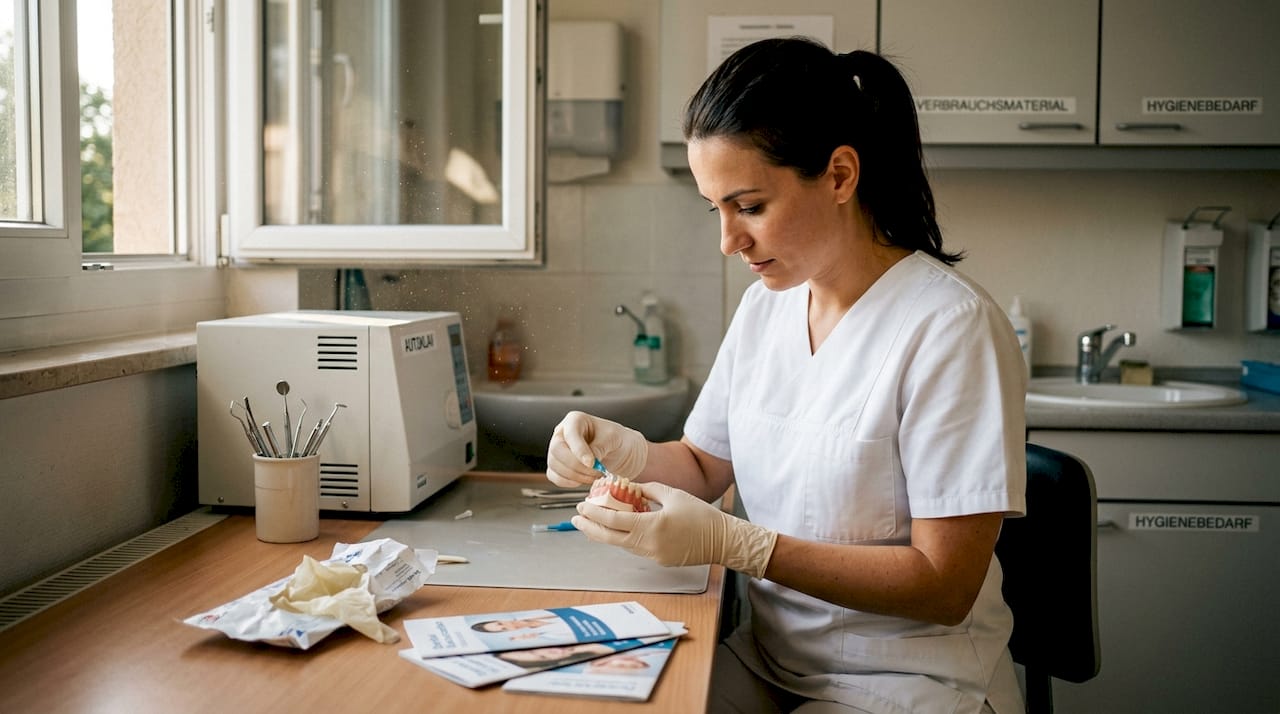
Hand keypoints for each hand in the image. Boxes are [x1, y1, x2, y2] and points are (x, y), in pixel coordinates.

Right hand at [546, 411, 647, 487]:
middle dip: (576, 465)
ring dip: (575, 476)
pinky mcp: (558, 466)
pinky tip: (584, 480)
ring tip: (595, 476)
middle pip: (556, 450)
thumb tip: (588, 462)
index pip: (570, 433)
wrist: (622, 453)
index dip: (579, 450)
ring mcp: (558, 450)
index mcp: (575, 420)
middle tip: (596, 471)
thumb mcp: (614, 438)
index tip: (592, 463)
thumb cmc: (617, 440)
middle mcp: (562, 433)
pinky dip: (568, 482)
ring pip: (554, 465)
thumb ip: (600, 447)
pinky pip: (555, 477)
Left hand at [572, 481, 777, 578]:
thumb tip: (628, 486)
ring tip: (590, 523)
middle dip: (590, 528)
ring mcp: (653, 555)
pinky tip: (616, 529)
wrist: (722, 540)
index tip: (581, 506)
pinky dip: (622, 538)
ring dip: (604, 534)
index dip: (594, 513)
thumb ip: (647, 490)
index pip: (614, 520)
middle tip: (576, 519)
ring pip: (621, 544)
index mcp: (652, 526)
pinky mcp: (659, 560)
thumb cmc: (700, 514)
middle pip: (611, 538)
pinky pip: (635, 548)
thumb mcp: (672, 494)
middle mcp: (649, 544)